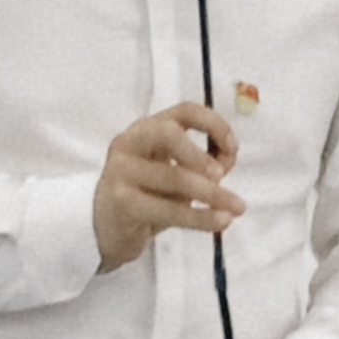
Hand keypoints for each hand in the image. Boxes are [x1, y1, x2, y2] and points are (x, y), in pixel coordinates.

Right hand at [91, 102, 241, 272]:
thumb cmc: (144, 194)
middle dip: (200, 153)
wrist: (104, 226)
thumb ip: (200, 165)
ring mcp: (122, 171)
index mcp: (146, 130)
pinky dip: (199, 217)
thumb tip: (227, 162)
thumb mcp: (172, 174)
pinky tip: (219, 221)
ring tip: (235, 208)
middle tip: (221, 175)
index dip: (213, 124)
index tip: (232, 147)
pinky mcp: (123, 202)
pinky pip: (169, 209)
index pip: (183, 112)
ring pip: (173, 177)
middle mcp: (130, 143)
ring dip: (212, 194)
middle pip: (168, 133)